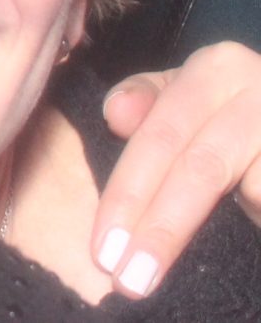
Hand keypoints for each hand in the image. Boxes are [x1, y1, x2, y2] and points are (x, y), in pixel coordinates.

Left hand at [92, 40, 260, 296]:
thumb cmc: (238, 118)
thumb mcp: (192, 100)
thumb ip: (149, 104)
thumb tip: (115, 116)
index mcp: (215, 69)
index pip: (157, 138)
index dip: (127, 195)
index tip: (103, 249)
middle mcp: (255, 86)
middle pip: (196, 169)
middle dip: (159, 228)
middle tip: (129, 279)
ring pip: (244, 188)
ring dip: (211, 230)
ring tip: (167, 266)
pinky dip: (254, 216)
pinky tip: (241, 236)